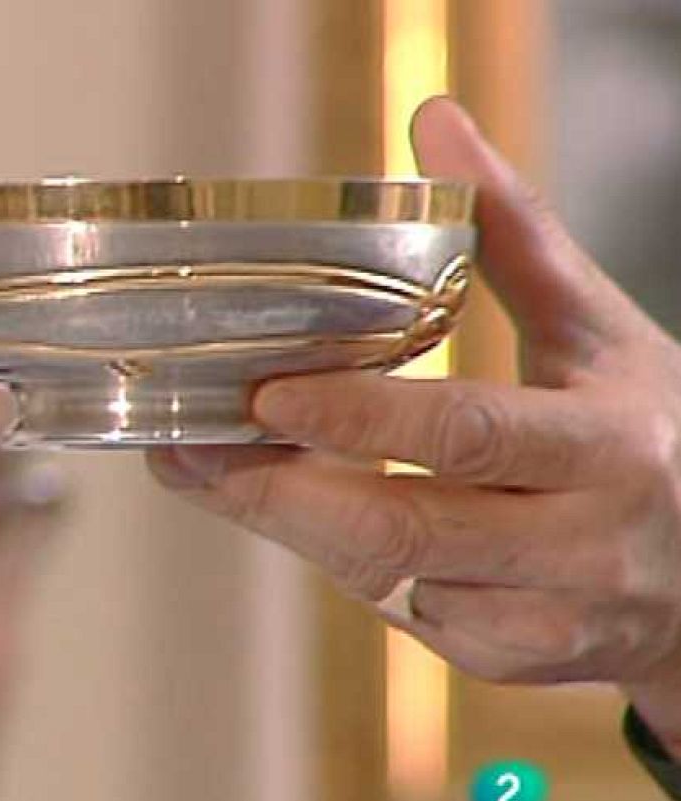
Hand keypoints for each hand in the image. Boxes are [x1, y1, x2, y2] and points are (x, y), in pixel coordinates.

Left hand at [146, 97, 680, 752]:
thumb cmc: (650, 434)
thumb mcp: (601, 332)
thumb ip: (515, 233)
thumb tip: (434, 120)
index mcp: (604, 445)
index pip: (467, 434)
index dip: (360, 421)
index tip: (263, 396)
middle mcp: (579, 542)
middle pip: (402, 528)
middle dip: (277, 492)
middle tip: (184, 444)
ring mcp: (543, 617)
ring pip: (384, 578)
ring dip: (289, 523)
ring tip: (205, 466)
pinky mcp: (505, 660)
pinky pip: (399, 614)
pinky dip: (342, 564)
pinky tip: (300, 514)